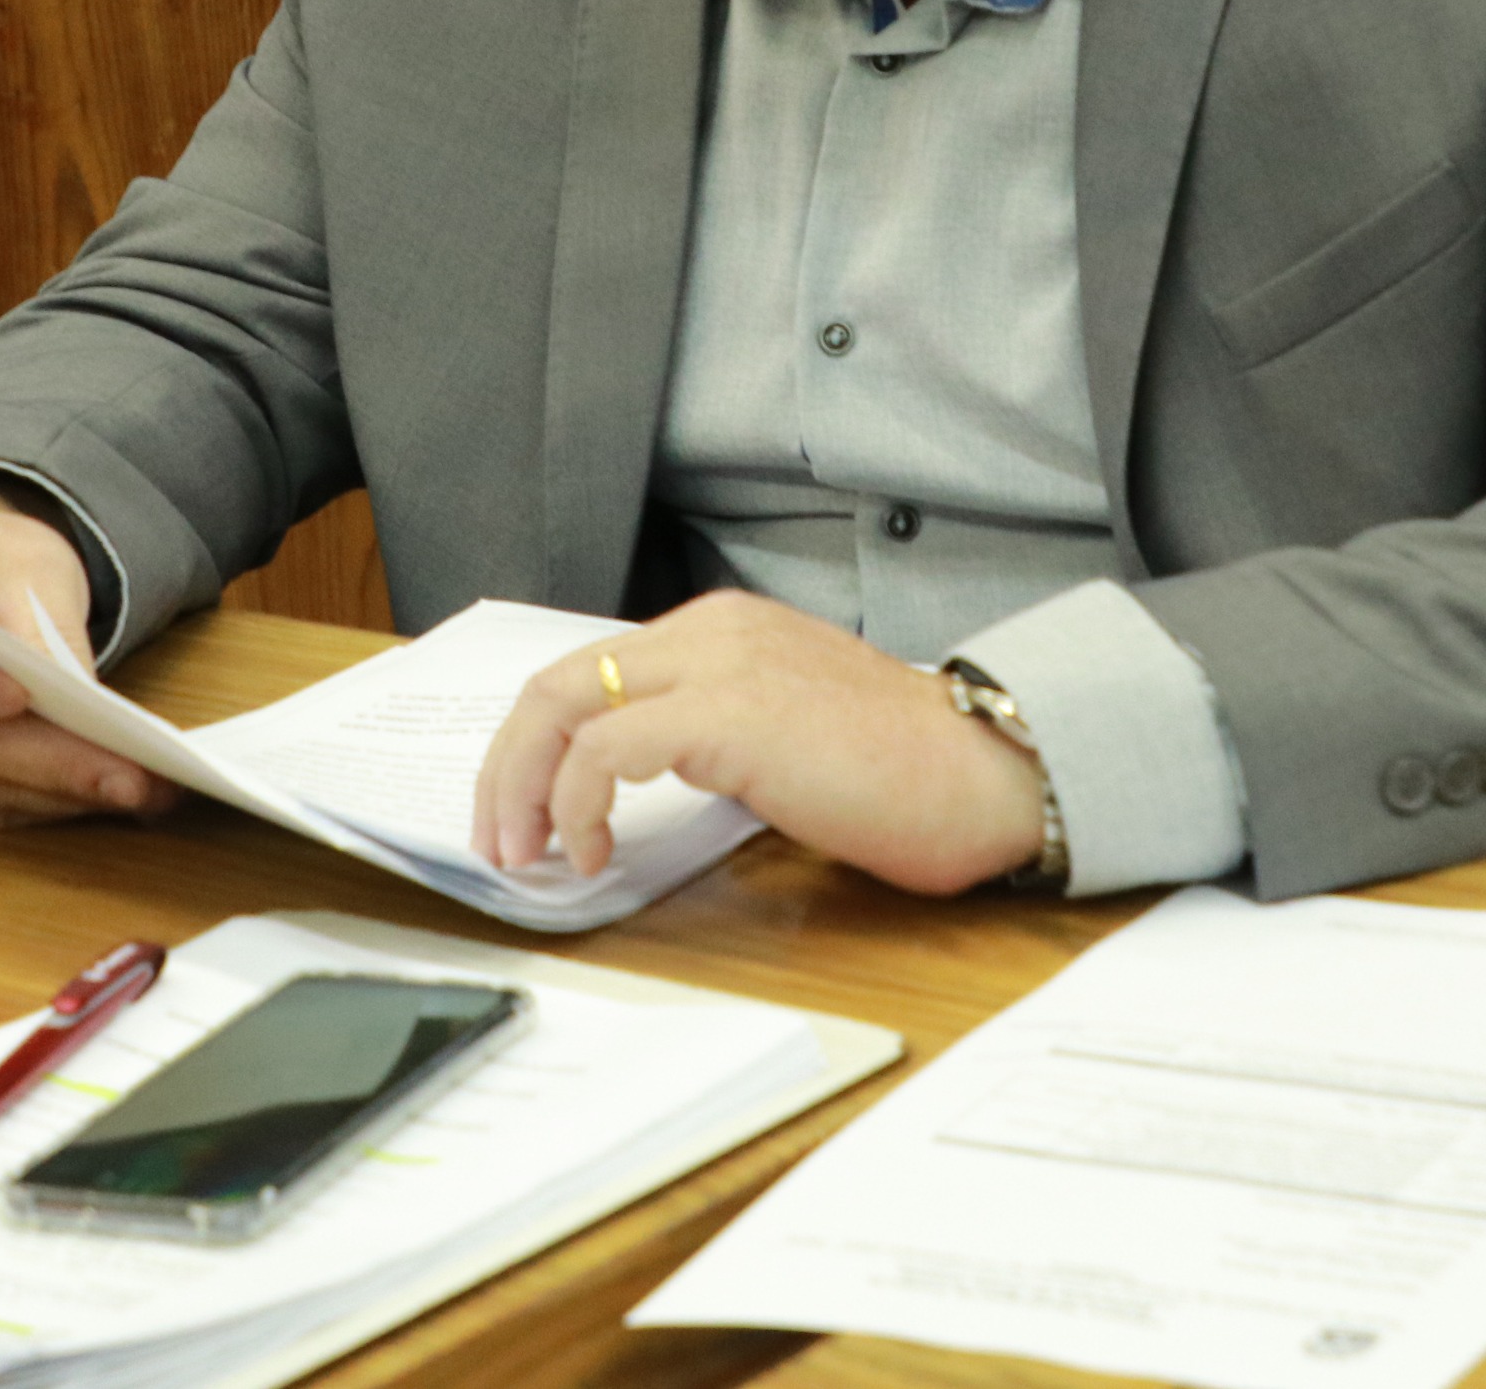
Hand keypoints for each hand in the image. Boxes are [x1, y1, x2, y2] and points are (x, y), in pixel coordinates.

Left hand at [469, 592, 1044, 898]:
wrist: (986, 774)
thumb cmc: (907, 775)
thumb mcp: (786, 737)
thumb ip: (714, 738)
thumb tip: (632, 789)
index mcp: (727, 630)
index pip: (594, 670)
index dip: (539, 744)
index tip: (525, 811)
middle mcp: (713, 631)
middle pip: (558, 680)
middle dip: (508, 765)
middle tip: (499, 838)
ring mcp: (719, 664)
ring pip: (564, 704)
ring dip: (525, 786)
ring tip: (531, 854)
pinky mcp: (727, 713)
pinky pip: (605, 749)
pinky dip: (577, 803)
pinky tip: (595, 850)